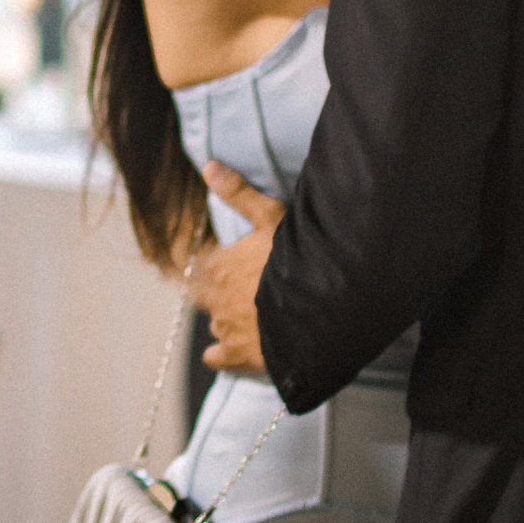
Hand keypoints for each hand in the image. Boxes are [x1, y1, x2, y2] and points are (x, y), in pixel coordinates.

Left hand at [194, 167, 284, 377]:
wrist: (317, 311)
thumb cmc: (297, 260)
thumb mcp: (271, 217)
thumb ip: (239, 193)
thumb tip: (208, 165)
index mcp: (217, 265)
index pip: (205, 264)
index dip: (223, 263)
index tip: (242, 263)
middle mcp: (213, 298)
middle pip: (207, 295)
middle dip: (222, 291)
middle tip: (248, 289)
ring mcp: (224, 329)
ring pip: (215, 323)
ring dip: (227, 318)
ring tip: (254, 315)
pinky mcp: (237, 357)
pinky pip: (216, 357)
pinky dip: (222, 353)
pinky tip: (234, 349)